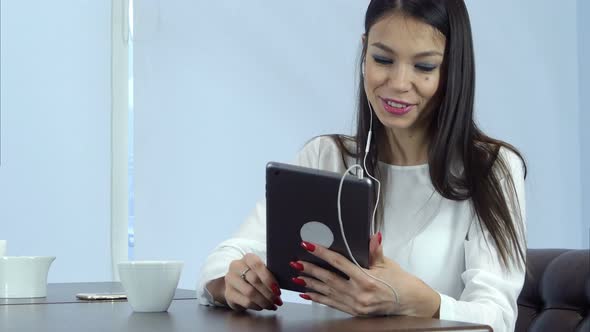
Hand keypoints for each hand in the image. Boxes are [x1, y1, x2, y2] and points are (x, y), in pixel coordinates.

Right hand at [223, 253, 282, 311]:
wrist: (236, 284)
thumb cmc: (253, 276)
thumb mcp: (261, 271)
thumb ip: (269, 275)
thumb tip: (279, 287)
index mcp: (247, 258)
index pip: (257, 265)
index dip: (269, 278)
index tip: (278, 290)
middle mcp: (236, 266)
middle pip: (254, 280)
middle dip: (269, 293)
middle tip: (278, 301)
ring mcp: (230, 280)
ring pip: (250, 293)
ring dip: (264, 301)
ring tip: (272, 305)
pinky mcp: (228, 294)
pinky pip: (246, 302)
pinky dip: (257, 306)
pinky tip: (262, 307)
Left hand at [292, 233, 439, 316]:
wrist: (409, 303)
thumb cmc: (399, 282)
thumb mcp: (387, 264)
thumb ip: (374, 251)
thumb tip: (373, 236)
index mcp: (366, 279)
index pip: (339, 263)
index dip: (322, 253)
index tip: (309, 246)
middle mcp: (359, 293)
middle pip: (329, 279)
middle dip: (310, 270)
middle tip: (296, 262)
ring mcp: (355, 304)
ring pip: (327, 292)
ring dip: (310, 284)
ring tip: (296, 277)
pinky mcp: (354, 312)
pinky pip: (331, 304)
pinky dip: (318, 298)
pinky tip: (307, 294)